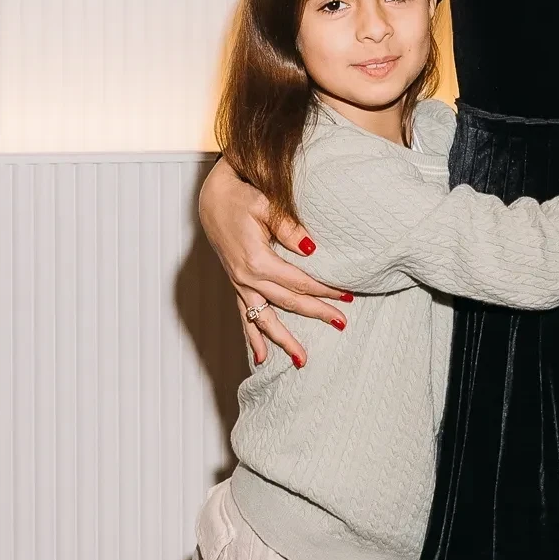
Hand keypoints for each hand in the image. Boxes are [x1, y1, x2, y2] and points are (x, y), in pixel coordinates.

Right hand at [196, 157, 350, 369]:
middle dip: (316, 314)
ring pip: (264, 320)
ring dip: (284, 341)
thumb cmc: (241, 199)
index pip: (298, 282)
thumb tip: (311, 249)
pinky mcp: (237, 285)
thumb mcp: (266, 205)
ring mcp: (240, 285)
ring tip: (302, 360)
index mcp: (256, 261)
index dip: (324, 289)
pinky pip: (245, 318)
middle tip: (341, 323)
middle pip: (287, 303)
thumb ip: (289, 228)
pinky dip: (253, 338)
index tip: (346, 295)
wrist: (212, 200)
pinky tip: (261, 357)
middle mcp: (246, 278)